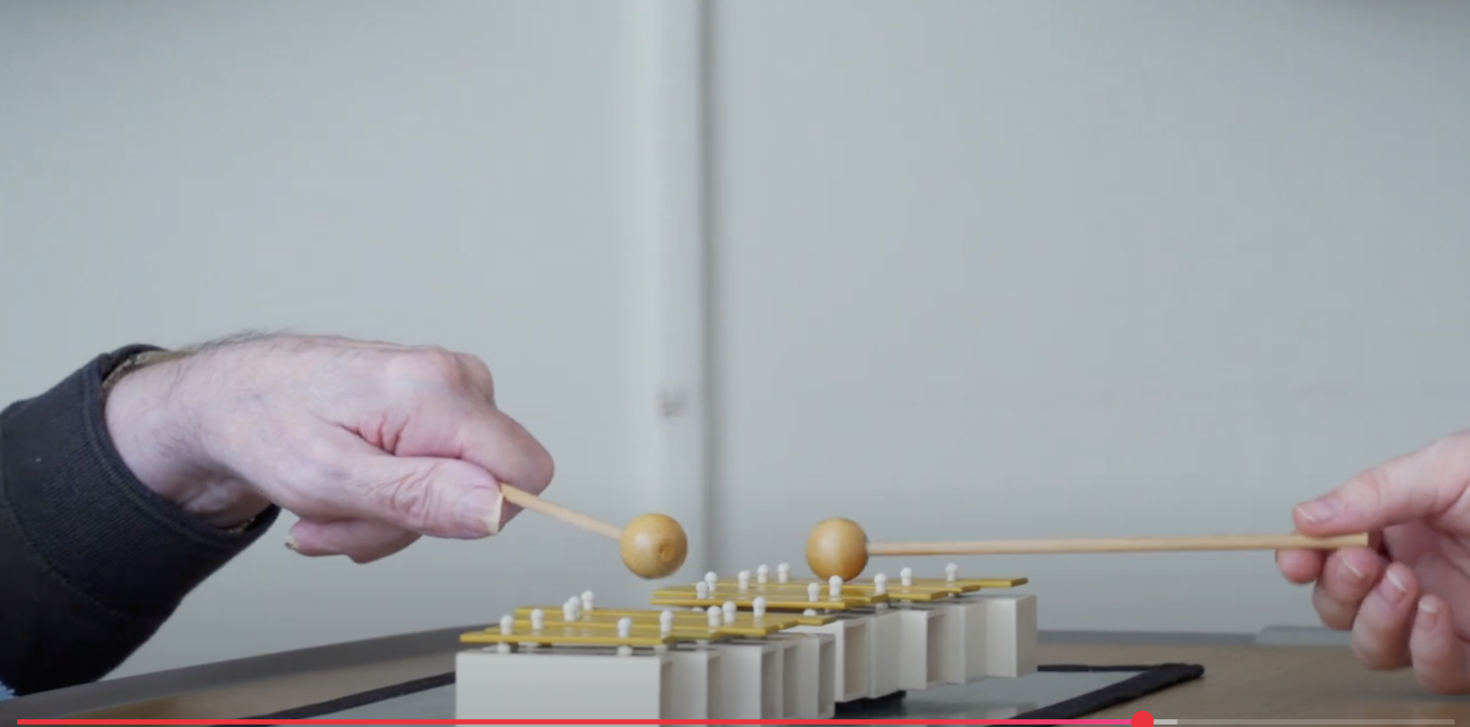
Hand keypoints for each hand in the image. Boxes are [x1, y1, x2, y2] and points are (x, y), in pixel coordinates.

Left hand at [103, 334, 554, 562]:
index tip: (412, 516)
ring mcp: (448, 389)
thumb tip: (497, 507)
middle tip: (346, 514)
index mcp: (436, 390)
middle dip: (417, 519)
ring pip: (462, 489)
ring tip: (331, 503)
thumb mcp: (329, 479)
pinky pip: (442, 474)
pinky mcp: (437, 404)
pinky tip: (346, 489)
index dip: (480, 512)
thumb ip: (418, 496)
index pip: (526, 471)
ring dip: (391, 517)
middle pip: (488, 486)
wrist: (226, 397)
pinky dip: (393, 498)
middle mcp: (454, 379)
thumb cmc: (264, 426)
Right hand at [1276, 431, 1469, 693]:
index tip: (1297, 556)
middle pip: (1340, 608)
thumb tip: (1307, 517)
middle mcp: (1416, 575)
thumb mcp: (1447, 469)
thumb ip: (1374, 493)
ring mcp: (1446, 618)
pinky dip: (1425, 648)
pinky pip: (1434, 672)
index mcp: (1401, 528)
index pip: (1329, 555)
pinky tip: (1437, 615)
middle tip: (1362, 563)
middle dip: (1339, 589)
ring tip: (1406, 586)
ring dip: (1377, 621)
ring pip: (1376, 647)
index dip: (1303, 560)